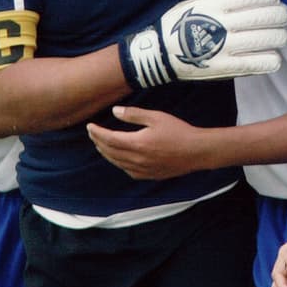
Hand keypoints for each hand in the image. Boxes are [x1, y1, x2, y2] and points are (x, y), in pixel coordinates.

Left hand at [87, 105, 205, 178]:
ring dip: (106, 153)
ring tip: (100, 145)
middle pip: (109, 152)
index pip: (109, 139)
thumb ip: (133, 114)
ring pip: (117, 163)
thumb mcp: (156, 117)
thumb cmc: (178, 131)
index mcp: (137, 143)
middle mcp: (136, 159)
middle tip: (92, 133)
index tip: (90, 126)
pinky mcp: (149, 175)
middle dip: (98, 142)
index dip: (97, 133)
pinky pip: (127, 170)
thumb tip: (115, 111)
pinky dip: (118, 163)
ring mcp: (142, 170)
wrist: (197, 151)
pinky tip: (119, 158)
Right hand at [118, 0, 286, 88]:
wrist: (160, 55)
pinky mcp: (227, 68)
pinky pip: (259, 63)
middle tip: (282, 18)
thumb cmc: (179, 25)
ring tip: (280, 37)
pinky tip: (273, 57)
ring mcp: (226, 47)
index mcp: (215, 4)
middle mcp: (223, 23)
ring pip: (267, 39)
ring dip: (280, 37)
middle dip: (280, 16)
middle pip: (265, 17)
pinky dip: (272, 60)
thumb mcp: (196, 2)